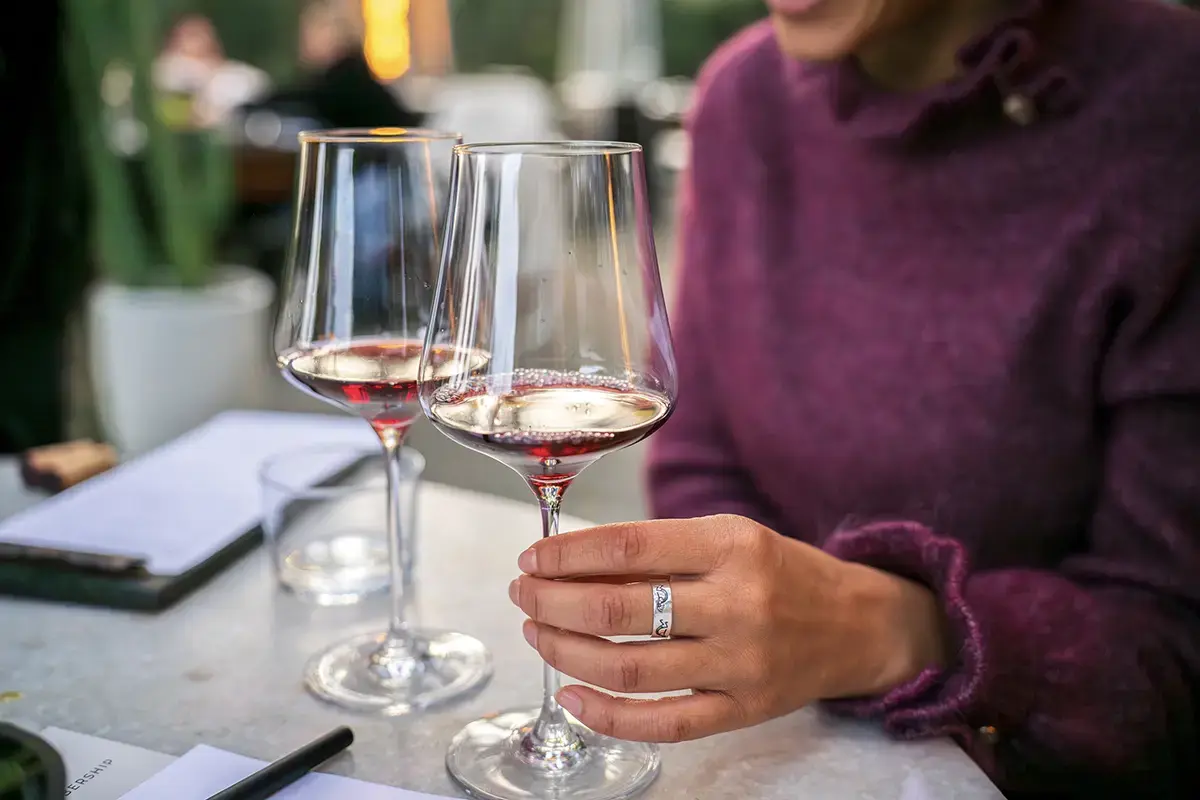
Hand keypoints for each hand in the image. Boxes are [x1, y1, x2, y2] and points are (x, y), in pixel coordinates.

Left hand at [510, 514, 946, 742]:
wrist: (858, 624)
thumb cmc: (781, 571)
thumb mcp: (731, 536)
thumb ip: (662, 549)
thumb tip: (571, 562)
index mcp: (732, 545)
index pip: (628, 548)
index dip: (568, 554)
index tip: (533, 557)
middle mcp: (739, 603)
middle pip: (620, 610)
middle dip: (554, 602)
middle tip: (523, 594)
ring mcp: (742, 662)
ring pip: (631, 668)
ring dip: (567, 652)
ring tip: (536, 634)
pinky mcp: (744, 709)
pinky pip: (664, 723)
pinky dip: (608, 716)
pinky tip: (572, 694)